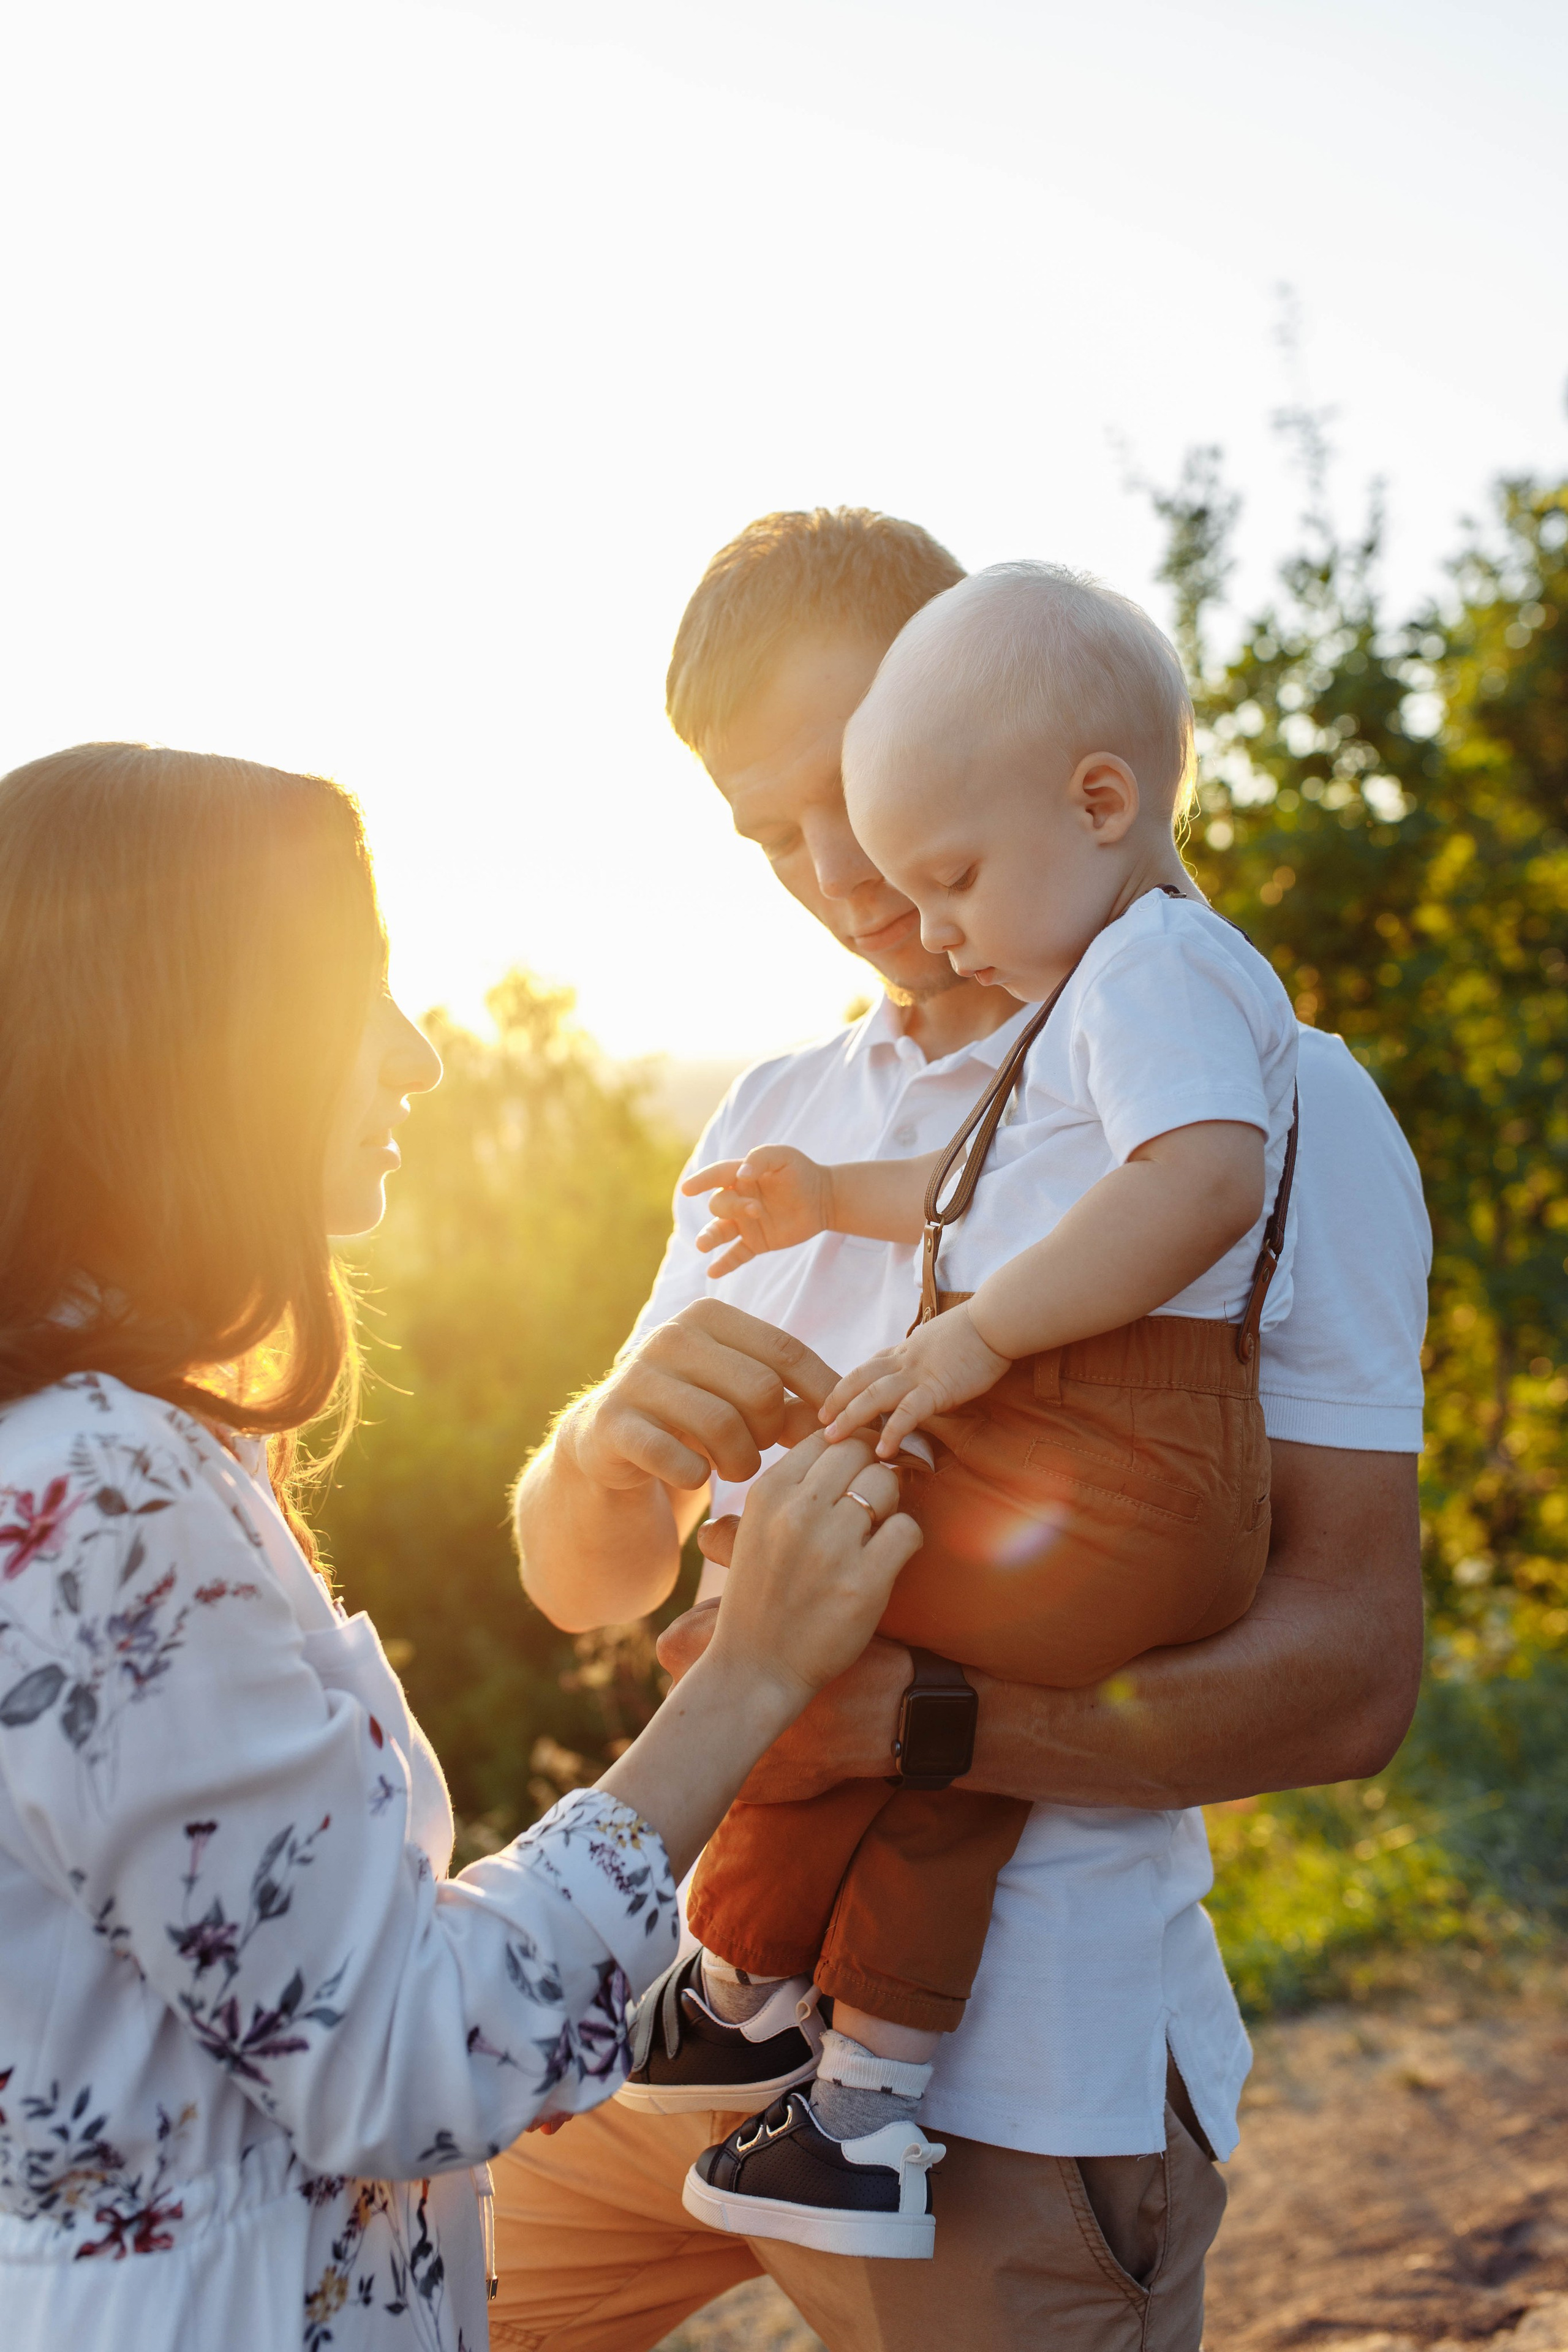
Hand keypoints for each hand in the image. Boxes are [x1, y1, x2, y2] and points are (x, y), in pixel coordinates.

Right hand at [565, 1300, 838, 1493]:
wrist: (611, 1440)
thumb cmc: (695, 1415)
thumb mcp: (744, 1399)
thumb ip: (796, 1404)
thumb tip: (856, 1423)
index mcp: (709, 1317)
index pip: (786, 1352)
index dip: (821, 1395)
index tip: (836, 1432)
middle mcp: (671, 1336)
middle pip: (761, 1390)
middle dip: (770, 1433)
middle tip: (758, 1450)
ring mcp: (637, 1377)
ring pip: (723, 1426)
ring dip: (740, 1462)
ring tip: (734, 1468)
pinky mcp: (613, 1423)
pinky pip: (679, 1461)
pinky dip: (697, 1478)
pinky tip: (694, 1476)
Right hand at [598, 1431, 920, 1878]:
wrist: (755, 1668)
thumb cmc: (764, 1594)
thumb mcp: (760, 1525)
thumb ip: (797, 1483)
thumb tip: (847, 1438)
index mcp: (768, 1491)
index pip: (827, 1436)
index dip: (850, 1448)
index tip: (855, 1471)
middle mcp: (798, 1511)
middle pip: (861, 1451)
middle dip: (873, 1470)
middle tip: (871, 1502)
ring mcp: (831, 1547)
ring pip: (886, 1485)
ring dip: (889, 1506)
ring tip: (872, 1536)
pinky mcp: (864, 1583)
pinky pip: (907, 1530)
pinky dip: (904, 1541)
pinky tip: (886, 1561)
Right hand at [681, 1145, 833, 1276]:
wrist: (824, 1199)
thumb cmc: (802, 1172)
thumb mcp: (784, 1156)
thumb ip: (760, 1159)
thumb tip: (740, 1175)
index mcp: (741, 1176)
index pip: (716, 1176)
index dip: (701, 1181)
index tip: (687, 1189)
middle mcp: (738, 1200)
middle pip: (720, 1204)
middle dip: (732, 1207)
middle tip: (756, 1209)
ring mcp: (745, 1223)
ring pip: (718, 1231)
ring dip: (709, 1237)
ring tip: (703, 1245)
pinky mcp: (756, 1242)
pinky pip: (736, 1255)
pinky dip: (724, 1263)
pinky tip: (712, 1272)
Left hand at [821, 1303, 1010, 1455]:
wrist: (995, 1321)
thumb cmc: (976, 1332)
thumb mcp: (939, 1343)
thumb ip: (924, 1359)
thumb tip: (921, 1375)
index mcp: (905, 1350)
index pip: (867, 1368)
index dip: (846, 1386)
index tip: (831, 1402)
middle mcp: (904, 1361)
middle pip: (859, 1380)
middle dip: (837, 1402)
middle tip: (820, 1423)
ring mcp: (917, 1374)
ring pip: (873, 1395)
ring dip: (850, 1417)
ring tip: (833, 1438)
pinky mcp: (937, 1388)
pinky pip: (908, 1413)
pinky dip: (893, 1431)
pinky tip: (884, 1452)